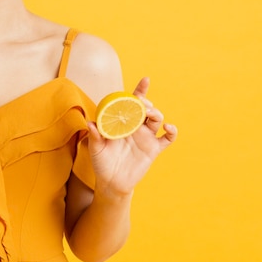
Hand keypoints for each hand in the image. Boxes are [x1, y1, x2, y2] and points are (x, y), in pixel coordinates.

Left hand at [87, 77, 177, 197]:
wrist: (111, 182)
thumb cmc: (101, 162)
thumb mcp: (95, 149)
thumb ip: (95, 136)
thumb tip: (90, 123)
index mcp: (122, 122)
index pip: (131, 102)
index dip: (140, 91)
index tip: (146, 80)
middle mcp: (136, 127)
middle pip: (146, 108)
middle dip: (146, 102)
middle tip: (141, 102)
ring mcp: (146, 137)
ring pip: (157, 119)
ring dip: (156, 113)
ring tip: (149, 113)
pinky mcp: (153, 149)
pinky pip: (167, 138)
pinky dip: (172, 131)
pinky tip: (168, 127)